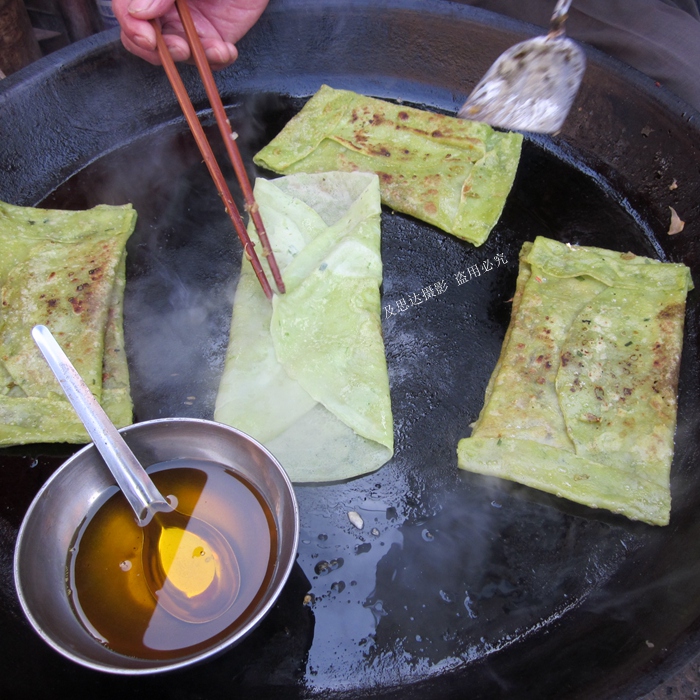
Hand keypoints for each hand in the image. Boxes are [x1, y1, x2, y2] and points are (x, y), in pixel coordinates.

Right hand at [112, 0, 269, 69]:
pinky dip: (217, 60)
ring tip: (215, 48)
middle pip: (144, 40)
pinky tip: (226, 49)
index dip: (132, 27)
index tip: (147, 37)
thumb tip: (137, 11)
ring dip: (194, 57)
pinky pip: (208, 60)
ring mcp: (187, 25)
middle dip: (161, 51)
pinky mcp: (212, 39)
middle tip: (180, 48)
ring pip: (178, 54)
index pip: (126, 11)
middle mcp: (164, 8)